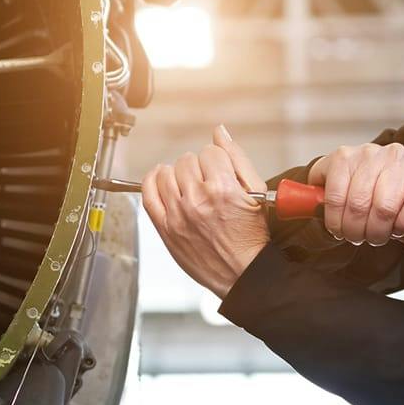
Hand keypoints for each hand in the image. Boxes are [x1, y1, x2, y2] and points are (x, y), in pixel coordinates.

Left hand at [140, 126, 272, 298]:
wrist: (241, 272)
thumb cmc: (250, 237)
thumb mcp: (256, 193)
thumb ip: (237, 159)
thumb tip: (221, 132)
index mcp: (222, 189)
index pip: (210, 152)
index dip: (218, 160)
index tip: (221, 171)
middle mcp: (197, 200)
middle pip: (187, 160)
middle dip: (199, 167)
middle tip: (208, 182)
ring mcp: (178, 215)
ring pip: (167, 172)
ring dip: (178, 174)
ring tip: (189, 185)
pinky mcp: (165, 228)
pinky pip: (147, 193)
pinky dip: (152, 180)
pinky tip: (162, 179)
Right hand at [307, 142, 403, 252]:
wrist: (360, 179)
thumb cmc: (390, 202)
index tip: (397, 232)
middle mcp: (397, 156)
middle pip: (386, 208)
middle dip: (374, 234)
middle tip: (370, 237)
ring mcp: (369, 153)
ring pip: (358, 205)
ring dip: (352, 230)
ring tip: (354, 232)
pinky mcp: (342, 156)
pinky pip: (335, 198)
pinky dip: (334, 220)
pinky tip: (338, 222)